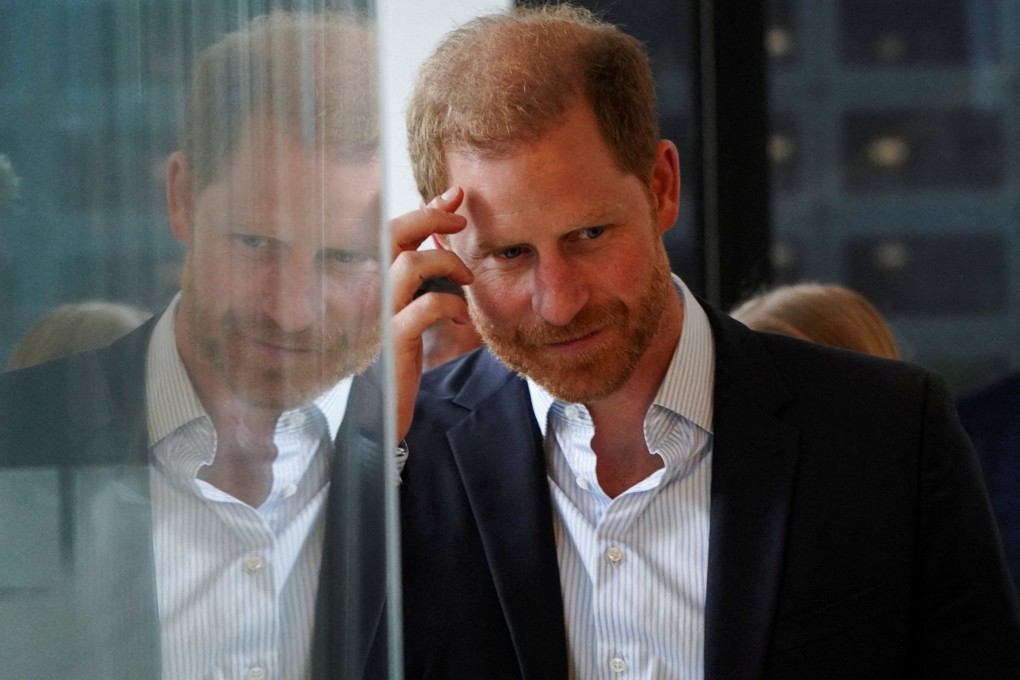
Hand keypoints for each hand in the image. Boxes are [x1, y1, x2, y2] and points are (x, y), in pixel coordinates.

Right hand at [389, 187, 472, 438]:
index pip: (394, 228)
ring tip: (467, 278)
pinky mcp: (392, 342)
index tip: (456, 195)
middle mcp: (369, 291)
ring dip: (445, 263)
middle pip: (391, 234)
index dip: (426, 206)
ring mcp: (378, 316)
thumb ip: (425, 277)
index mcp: (374, 280)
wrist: (380, 414)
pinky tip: (461, 314)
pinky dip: (449, 304)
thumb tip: (447, 238)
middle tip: (461, 221)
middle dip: (429, 217)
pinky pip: (423, 308)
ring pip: (408, 265)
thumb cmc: (399, 357)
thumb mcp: (412, 310)